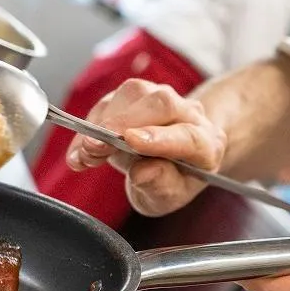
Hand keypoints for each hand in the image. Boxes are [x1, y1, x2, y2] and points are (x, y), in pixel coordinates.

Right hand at [66, 79, 226, 215]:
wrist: (178, 154)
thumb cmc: (175, 178)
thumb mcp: (169, 196)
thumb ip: (160, 186)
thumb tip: (142, 172)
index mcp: (208, 144)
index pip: (188, 136)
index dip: (158, 138)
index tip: (130, 141)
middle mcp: (190, 113)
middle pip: (161, 104)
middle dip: (122, 123)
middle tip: (94, 147)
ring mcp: (163, 97)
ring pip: (134, 94)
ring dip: (102, 123)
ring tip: (86, 154)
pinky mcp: (137, 93)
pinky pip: (111, 99)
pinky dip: (91, 123)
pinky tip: (81, 149)